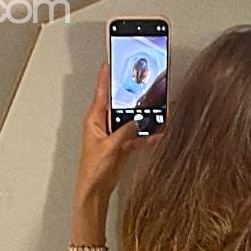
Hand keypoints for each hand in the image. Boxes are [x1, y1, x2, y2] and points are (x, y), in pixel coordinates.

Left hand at [76, 63, 159, 197]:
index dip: (106, 76)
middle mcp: (103, 124)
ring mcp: (114, 134)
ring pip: (131, 120)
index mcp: (94, 120)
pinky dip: (147, 135)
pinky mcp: (122, 145)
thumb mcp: (109, 147)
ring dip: (143, 118)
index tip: (111, 62)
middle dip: (132, 97)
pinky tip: (157, 134)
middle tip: (143, 85)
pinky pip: (137, 136)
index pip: (101, 92)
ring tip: (157, 111)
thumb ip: (124, 133)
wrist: (96, 189)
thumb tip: (136, 122)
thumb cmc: (93, 169)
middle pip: (119, 104)